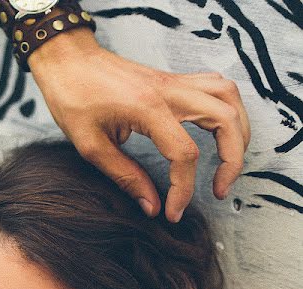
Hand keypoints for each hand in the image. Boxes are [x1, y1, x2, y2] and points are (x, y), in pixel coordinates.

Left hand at [28, 29, 249, 221]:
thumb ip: (124, 176)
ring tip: (228, 161)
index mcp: (148, 109)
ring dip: (238, 131)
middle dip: (232, 160)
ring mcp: (174, 81)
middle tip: (218, 189)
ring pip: (229, 97)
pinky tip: (217, 129)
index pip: (184, 154)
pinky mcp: (172, 80)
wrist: (68, 60)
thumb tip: (151, 207)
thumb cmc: (72, 98)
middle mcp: (169, 91)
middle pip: (225, 120)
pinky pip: (216, 86)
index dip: (184, 189)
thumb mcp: (90, 145)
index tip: (172, 212)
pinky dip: (226, 108)